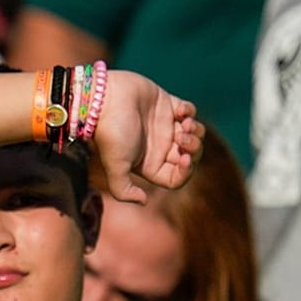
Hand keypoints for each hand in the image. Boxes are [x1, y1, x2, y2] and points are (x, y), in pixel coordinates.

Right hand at [91, 71, 204, 202]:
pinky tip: (179, 110)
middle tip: (182, 137)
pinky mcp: (167, 105)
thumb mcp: (116, 167)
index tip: (184, 159)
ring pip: (194, 134)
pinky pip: (189, 111)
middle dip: (194, 148)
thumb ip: (124, 190)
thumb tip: (143, 202)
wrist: (105, 99)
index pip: (176, 178)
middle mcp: (158, 148)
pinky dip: (190, 111)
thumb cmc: (111, 133)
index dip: (186, 172)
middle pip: (190, 156)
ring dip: (196, 130)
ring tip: (185, 123)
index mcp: (149, 165)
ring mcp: (164, 126)